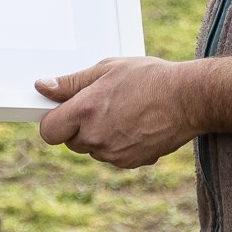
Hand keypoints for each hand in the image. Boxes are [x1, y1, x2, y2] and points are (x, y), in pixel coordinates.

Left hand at [36, 57, 196, 167]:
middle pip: (70, 141)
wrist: (188, 99)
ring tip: (123, 111)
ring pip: (93, 149)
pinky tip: (135, 125)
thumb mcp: (107, 69)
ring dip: (99, 136)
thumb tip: (43, 86)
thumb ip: (71, 82)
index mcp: (85, 111)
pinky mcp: (130, 163)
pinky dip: (118, 144)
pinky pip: (112, 156)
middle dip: (79, 126)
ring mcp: (113, 154)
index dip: (54, 120)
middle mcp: (96, 137)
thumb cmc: (149, 78)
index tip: (63, 111)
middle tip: (101, 105)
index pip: (48, 131)